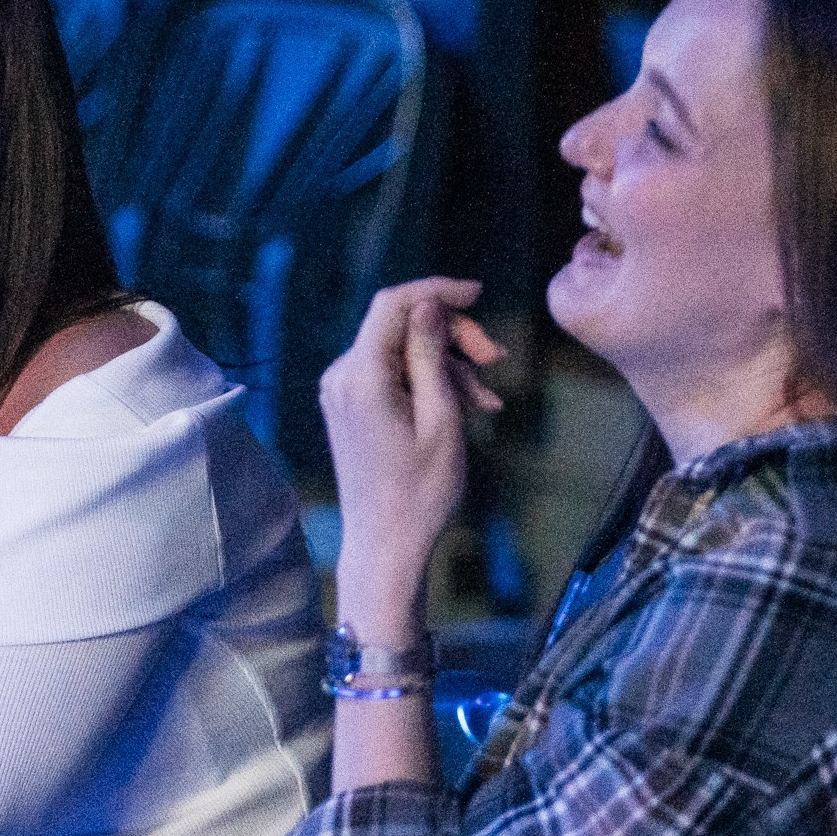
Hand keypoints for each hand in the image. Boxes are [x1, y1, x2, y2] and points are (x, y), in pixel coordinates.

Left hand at [320, 279, 504, 643]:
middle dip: (452, 336)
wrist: (386, 545)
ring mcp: (342, 392)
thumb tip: (428, 304)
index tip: (478, 293)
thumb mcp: (440, 418)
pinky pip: (392, 376)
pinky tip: (466, 407)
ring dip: (448, 366)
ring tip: (487, 402)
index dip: (436, 290)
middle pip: (401, 326)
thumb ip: (432, 355)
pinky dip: (429, 384)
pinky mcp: (350, 407)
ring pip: (402, 352)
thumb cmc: (420, 491)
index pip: (393, 304)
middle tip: (495, 361)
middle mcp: (342, 376)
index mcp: (361, 376)